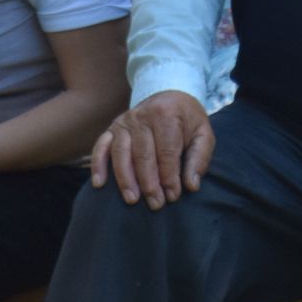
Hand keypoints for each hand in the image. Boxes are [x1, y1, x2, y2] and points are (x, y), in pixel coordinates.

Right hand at [90, 90, 212, 209]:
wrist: (169, 96)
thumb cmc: (187, 121)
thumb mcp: (203, 134)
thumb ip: (199, 158)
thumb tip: (191, 185)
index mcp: (166, 114)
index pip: (167, 152)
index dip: (169, 176)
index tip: (173, 196)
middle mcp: (142, 116)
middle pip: (143, 154)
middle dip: (149, 183)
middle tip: (155, 204)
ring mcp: (125, 121)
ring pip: (121, 153)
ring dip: (125, 178)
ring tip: (132, 200)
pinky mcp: (112, 128)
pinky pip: (101, 146)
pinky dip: (98, 164)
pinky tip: (99, 184)